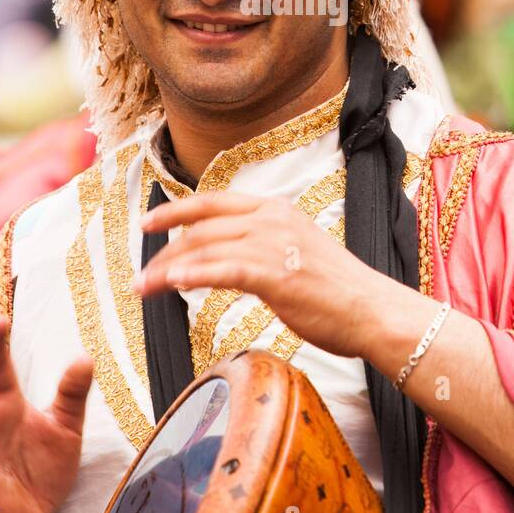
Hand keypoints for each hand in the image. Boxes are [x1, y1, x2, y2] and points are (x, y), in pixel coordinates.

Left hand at [137, 193, 389, 360]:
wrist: (373, 310)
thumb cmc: (336, 292)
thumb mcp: (295, 252)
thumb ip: (261, 248)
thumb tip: (227, 260)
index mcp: (275, 209)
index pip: (213, 202)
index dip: (175, 211)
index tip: (148, 224)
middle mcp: (271, 218)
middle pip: (202, 227)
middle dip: (164, 251)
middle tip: (141, 275)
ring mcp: (273, 244)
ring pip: (205, 249)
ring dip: (168, 269)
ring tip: (145, 288)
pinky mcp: (276, 274)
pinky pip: (224, 270)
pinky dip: (194, 275)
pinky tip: (173, 284)